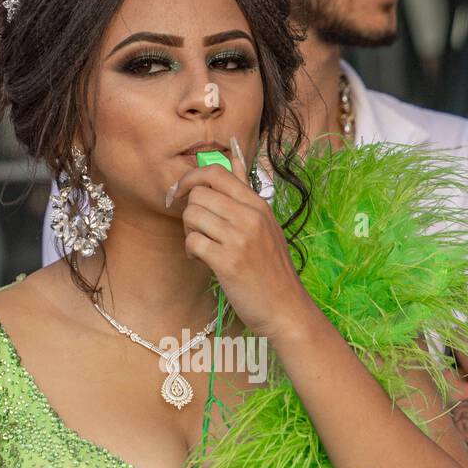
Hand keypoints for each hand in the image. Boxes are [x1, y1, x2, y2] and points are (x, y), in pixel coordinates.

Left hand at [165, 135, 309, 343]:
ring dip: (190, 233)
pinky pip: (192, 242)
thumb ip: (245, 195)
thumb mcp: (266, 225)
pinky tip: (203, 262)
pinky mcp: (228, 262)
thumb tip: (234, 159)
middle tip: (199, 232)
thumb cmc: (272, 269)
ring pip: (192, 215)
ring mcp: (240, 239)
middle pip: (199, 194)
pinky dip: (192, 252)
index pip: (217, 172)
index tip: (181, 193)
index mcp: (258, 205)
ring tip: (203, 249)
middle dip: (190, 212)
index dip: (191, 178)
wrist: (286, 308)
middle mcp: (250, 217)